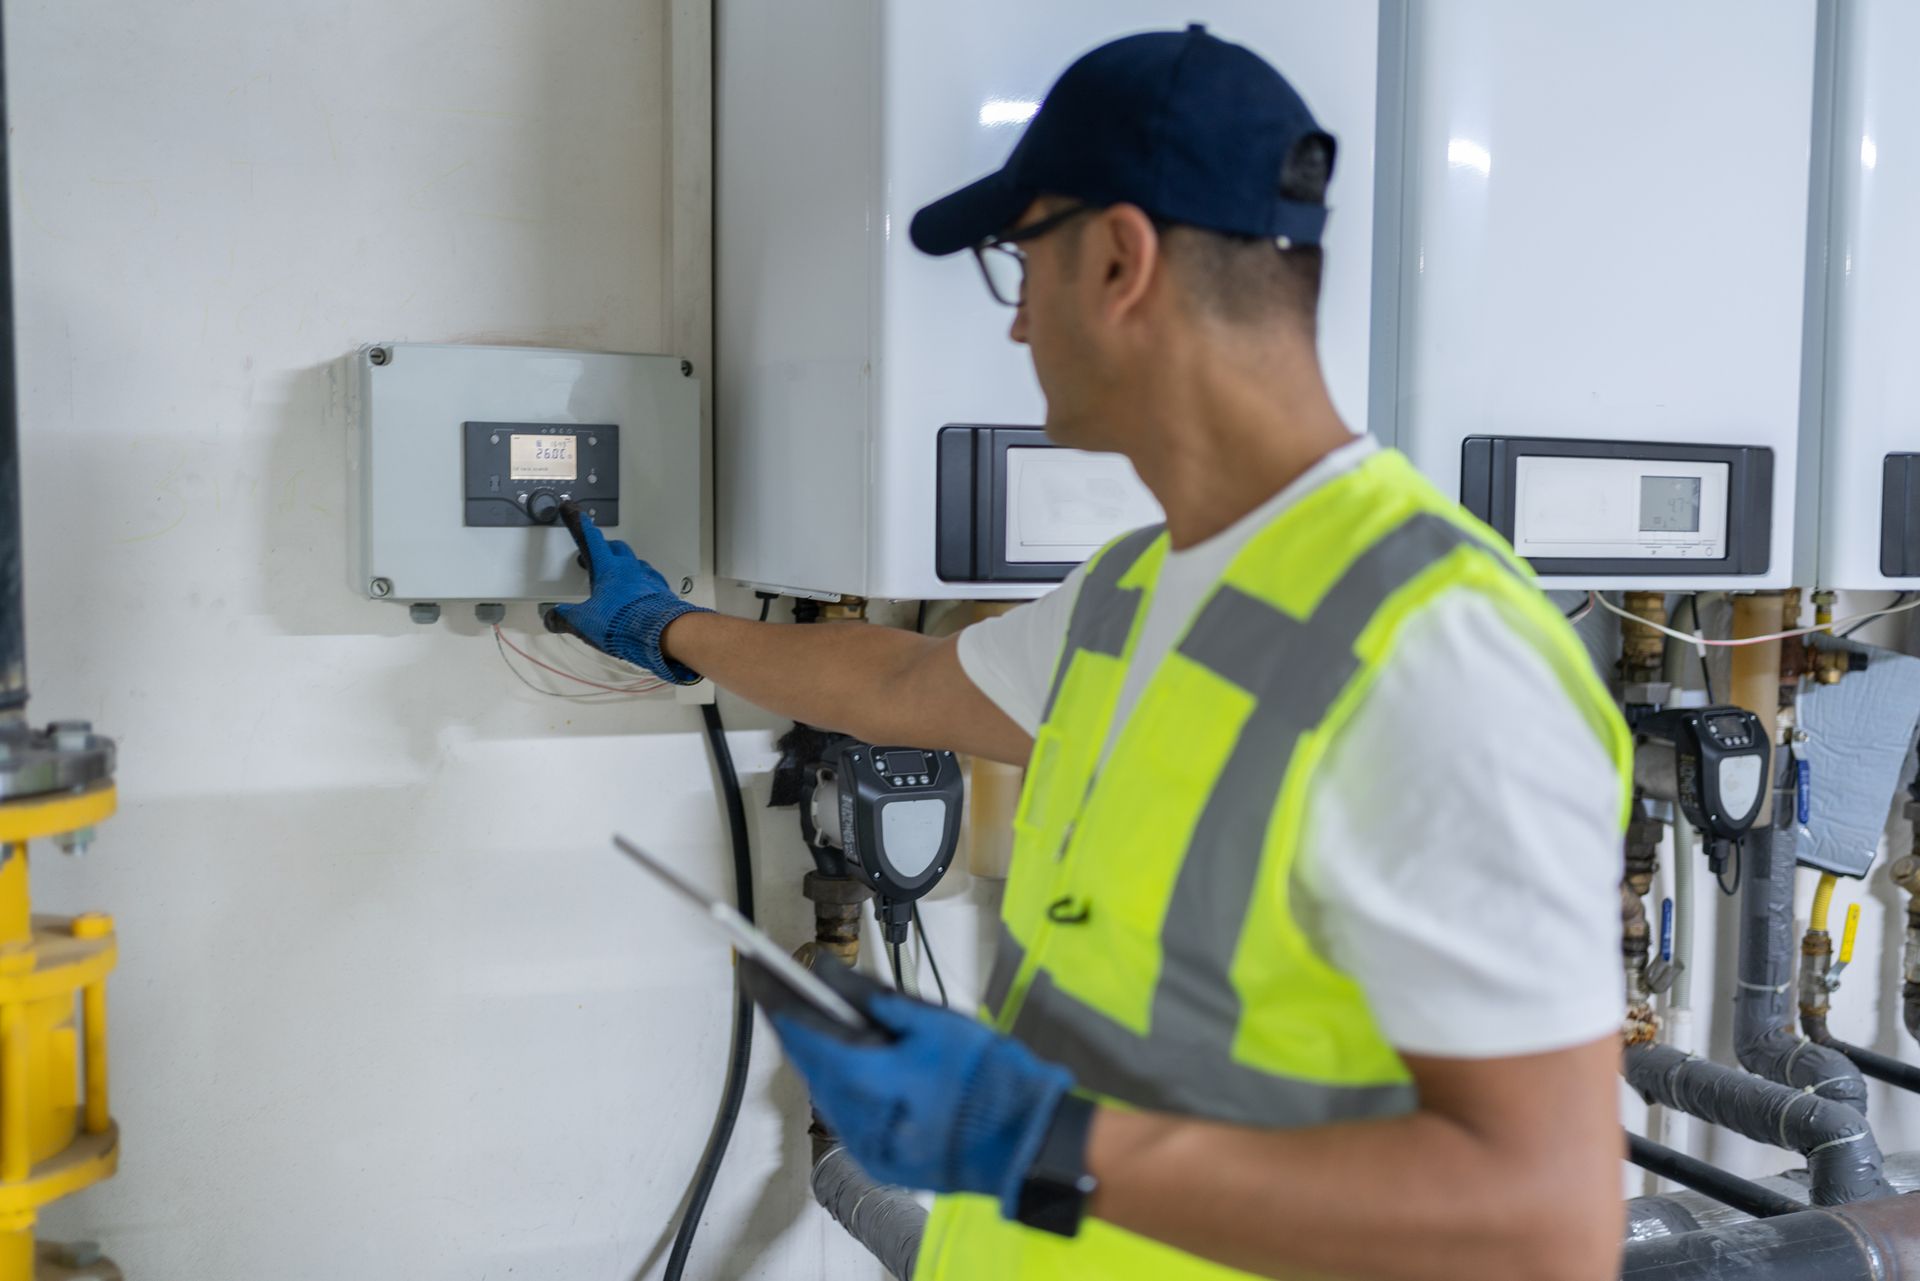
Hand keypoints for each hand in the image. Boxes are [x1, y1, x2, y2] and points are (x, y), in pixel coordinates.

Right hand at [546, 504, 710, 683]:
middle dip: (604, 549)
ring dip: (625, 567)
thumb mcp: (585, 622)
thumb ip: (566, 618)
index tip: (574, 511)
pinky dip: (641, 583)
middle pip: (616, 548)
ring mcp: (648, 578)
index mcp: (608, 568)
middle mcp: (630, 568)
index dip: (580, 525)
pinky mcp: (662, 592)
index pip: (591, 540)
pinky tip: (638, 594)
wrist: (662, 632)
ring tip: (617, 579)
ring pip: (635, 563)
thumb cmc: (622, 622)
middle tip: (596, 557)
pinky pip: (650, 580)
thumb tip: (552, 617)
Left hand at [770, 958, 1074, 1216]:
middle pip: (808, 1059)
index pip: (799, 1030)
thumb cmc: (988, 1079)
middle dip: (796, 1019)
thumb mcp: (929, 1020)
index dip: (772, 994)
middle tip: (783, 979)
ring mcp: (864, 1145)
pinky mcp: (878, 1158)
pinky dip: (844, 1078)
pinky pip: (845, 1110)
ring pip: (825, 1085)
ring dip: (822, 1048)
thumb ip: (867, 996)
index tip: (753, 965)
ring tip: (824, 1011)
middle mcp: (853, 1121)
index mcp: (864, 1082)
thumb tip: (822, 969)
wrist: (1027, 1143)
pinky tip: (856, 1054)